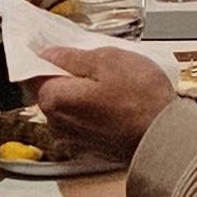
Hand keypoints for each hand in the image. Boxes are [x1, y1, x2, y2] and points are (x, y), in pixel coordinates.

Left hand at [27, 37, 182, 166]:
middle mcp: (55, 121)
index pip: (34, 71)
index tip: (66, 50)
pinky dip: (90, 110)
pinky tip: (114, 102)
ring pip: (67, 105)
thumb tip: (50, 53)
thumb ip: (73, 57)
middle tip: (97, 64)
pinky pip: (80, 120)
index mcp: (54, 98)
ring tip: (111, 83)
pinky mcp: (87, 146)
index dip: (49, 57)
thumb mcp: (109, 60)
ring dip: (80, 93)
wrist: (162, 136)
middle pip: (50, 89)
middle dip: (67, 76)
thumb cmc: (139, 97)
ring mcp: (70, 137)